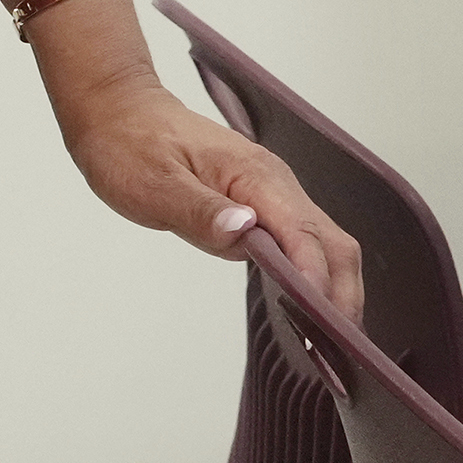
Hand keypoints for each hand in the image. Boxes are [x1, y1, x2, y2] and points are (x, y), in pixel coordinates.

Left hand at [58, 67, 365, 324]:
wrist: (118, 111)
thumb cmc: (129, 142)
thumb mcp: (151, 184)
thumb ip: (199, 211)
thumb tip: (244, 230)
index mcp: (254, 175)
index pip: (304, 234)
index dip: (319, 281)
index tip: (325, 326)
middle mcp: (275, 184)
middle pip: (332, 245)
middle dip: (343, 297)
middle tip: (339, 352)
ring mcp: (273, 194)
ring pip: (325, 246)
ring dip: (336, 292)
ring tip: (331, 344)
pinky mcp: (264, 206)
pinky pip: (304, 244)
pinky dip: (317, 278)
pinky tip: (308, 311)